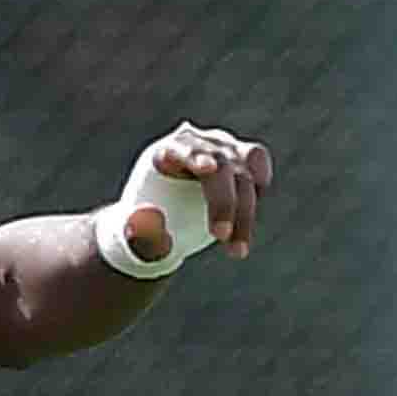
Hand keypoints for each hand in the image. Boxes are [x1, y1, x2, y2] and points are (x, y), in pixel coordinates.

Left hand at [126, 122, 271, 266]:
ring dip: (246, 209)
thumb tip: (142, 223)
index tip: (208, 169)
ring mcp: (222, 149)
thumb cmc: (148, 230)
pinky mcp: (241, 160)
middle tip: (221, 236)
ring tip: (237, 251)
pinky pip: (258, 170)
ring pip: (246, 166)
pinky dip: (256, 196)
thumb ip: (140, 234)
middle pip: (220, 163)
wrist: (165, 228)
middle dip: (224, 201)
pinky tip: (242, 228)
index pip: (182, 149)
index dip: (196, 157)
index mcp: (165, 153)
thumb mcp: (138, 240)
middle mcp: (197, 144)